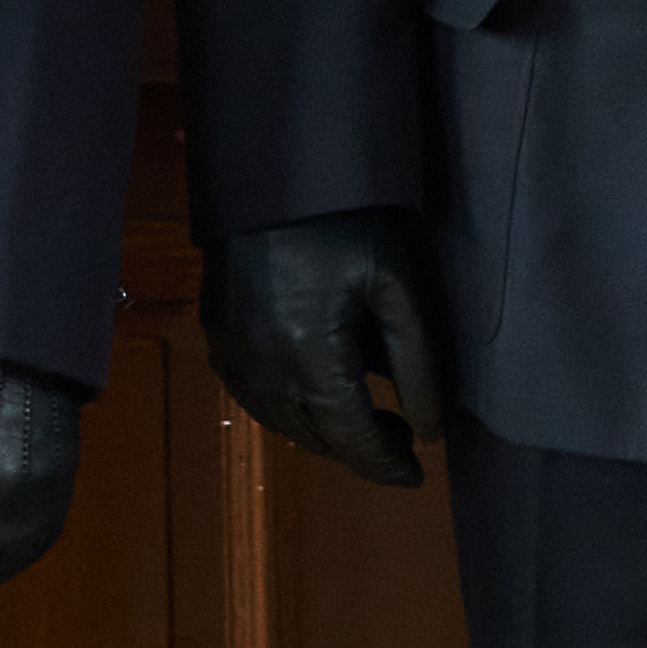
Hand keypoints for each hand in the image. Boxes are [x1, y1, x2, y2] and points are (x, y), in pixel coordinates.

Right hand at [202, 208, 450, 486]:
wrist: (274, 171)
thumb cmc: (348, 221)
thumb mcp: (399, 285)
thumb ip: (419, 364)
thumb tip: (431, 432)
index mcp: (306, 353)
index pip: (349, 437)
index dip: (384, 465)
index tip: (416, 476)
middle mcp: (258, 365)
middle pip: (315, 436)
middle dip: (360, 448)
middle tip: (402, 439)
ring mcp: (228, 352)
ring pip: (281, 422)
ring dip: (326, 431)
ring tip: (369, 418)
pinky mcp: (215, 336)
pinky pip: (254, 396)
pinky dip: (291, 408)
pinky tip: (319, 391)